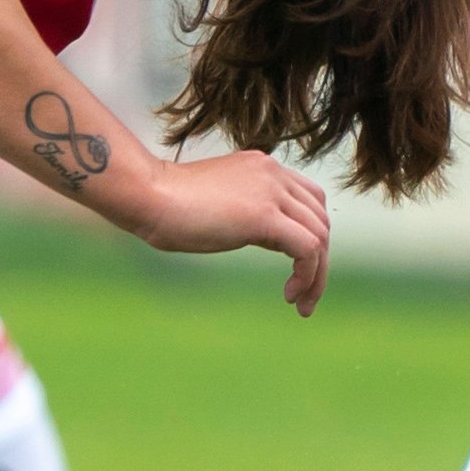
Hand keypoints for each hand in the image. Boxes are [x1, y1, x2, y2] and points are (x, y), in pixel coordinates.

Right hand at [105, 146, 332, 315]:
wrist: (148, 196)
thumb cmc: (169, 205)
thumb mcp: (221, 203)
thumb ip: (248, 211)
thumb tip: (267, 237)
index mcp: (264, 167)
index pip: (309, 201)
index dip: (311, 237)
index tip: (296, 270)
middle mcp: (274, 174)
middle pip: (320, 219)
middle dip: (320, 261)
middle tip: (304, 296)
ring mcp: (271, 192)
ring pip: (320, 236)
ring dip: (316, 275)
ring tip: (300, 303)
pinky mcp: (265, 216)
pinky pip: (307, 249)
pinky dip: (308, 275)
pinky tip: (289, 294)